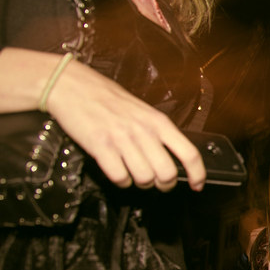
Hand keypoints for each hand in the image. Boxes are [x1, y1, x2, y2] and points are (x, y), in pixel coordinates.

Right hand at [48, 59, 206, 190]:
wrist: (72, 85)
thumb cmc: (106, 97)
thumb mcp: (142, 110)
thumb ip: (157, 131)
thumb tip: (173, 156)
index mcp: (158, 121)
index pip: (189, 153)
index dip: (197, 174)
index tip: (197, 184)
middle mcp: (143, 130)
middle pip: (168, 173)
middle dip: (164, 184)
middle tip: (157, 182)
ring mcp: (122, 139)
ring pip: (145, 178)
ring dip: (141, 183)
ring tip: (135, 175)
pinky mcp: (101, 146)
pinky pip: (120, 177)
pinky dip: (121, 181)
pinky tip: (119, 173)